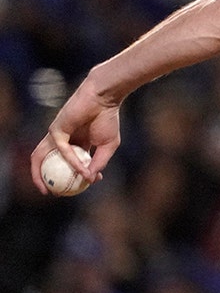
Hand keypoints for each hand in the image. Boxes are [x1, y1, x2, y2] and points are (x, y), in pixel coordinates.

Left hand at [30, 78, 120, 193]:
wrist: (104, 99)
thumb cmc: (107, 119)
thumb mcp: (108, 147)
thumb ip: (99, 163)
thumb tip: (90, 180)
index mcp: (76, 144)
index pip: (70, 164)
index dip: (76, 177)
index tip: (89, 184)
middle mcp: (62, 141)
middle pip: (47, 162)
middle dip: (45, 179)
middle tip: (54, 193)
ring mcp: (56, 136)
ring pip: (41, 157)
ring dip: (40, 174)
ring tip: (45, 189)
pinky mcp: (56, 131)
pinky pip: (63, 151)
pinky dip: (73, 161)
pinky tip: (82, 170)